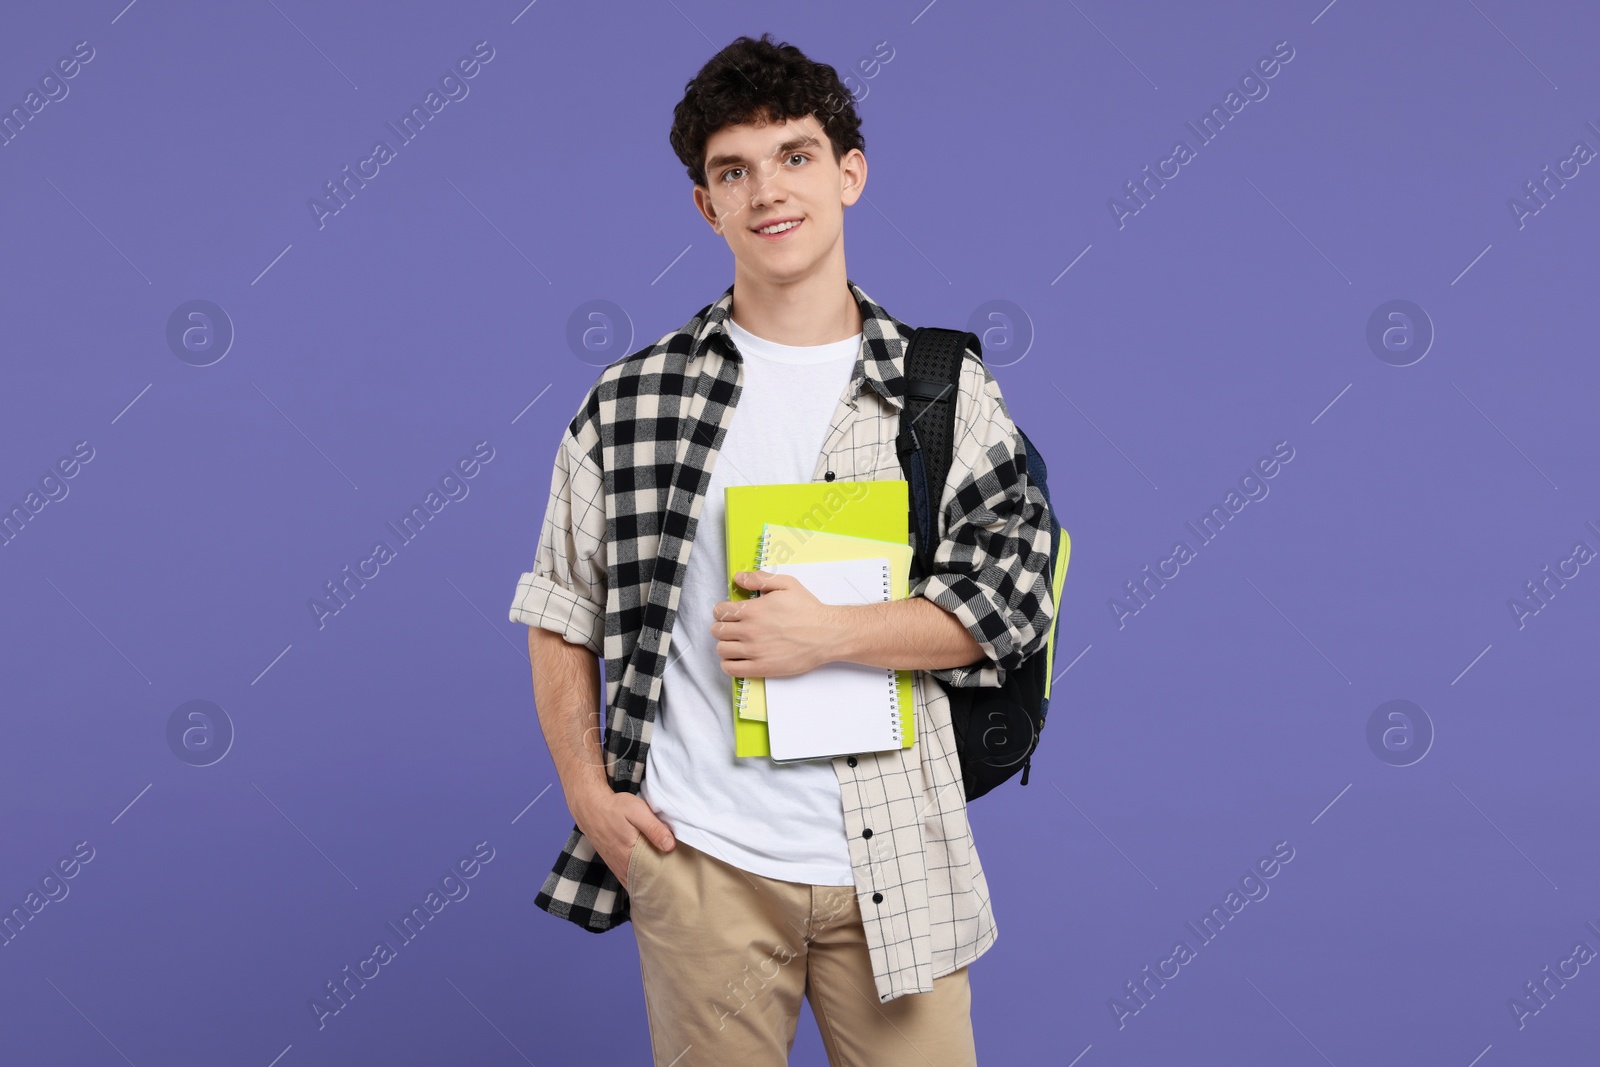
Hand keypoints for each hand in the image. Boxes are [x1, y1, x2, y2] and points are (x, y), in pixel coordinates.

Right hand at [574, 790, 673, 892]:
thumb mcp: (637, 811)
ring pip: (636, 881)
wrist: (590, 807)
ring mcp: (616, 866)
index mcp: (629, 855)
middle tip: (676, 879)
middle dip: (660, 881)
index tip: (678, 876)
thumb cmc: (614, 808)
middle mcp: (621, 865)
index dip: (665, 877)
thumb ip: (654, 828)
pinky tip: (650, 875)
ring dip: (649, 880)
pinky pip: (628, 878)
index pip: (651, 876)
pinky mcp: (614, 863)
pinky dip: (639, 879)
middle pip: (645, 881)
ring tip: (666, 878)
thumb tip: (671, 846)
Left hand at [713, 571, 840, 678]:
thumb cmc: (808, 610)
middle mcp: (750, 631)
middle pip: (717, 630)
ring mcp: (754, 651)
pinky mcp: (761, 668)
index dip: (722, 610)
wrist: (826, 634)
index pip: (720, 611)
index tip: (729, 613)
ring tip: (735, 643)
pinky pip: (731, 669)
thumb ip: (759, 579)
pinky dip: (728, 664)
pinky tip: (737, 658)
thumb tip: (739, 578)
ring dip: (725, 645)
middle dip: (722, 627)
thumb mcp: (786, 584)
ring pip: (721, 649)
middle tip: (733, 627)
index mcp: (753, 610)